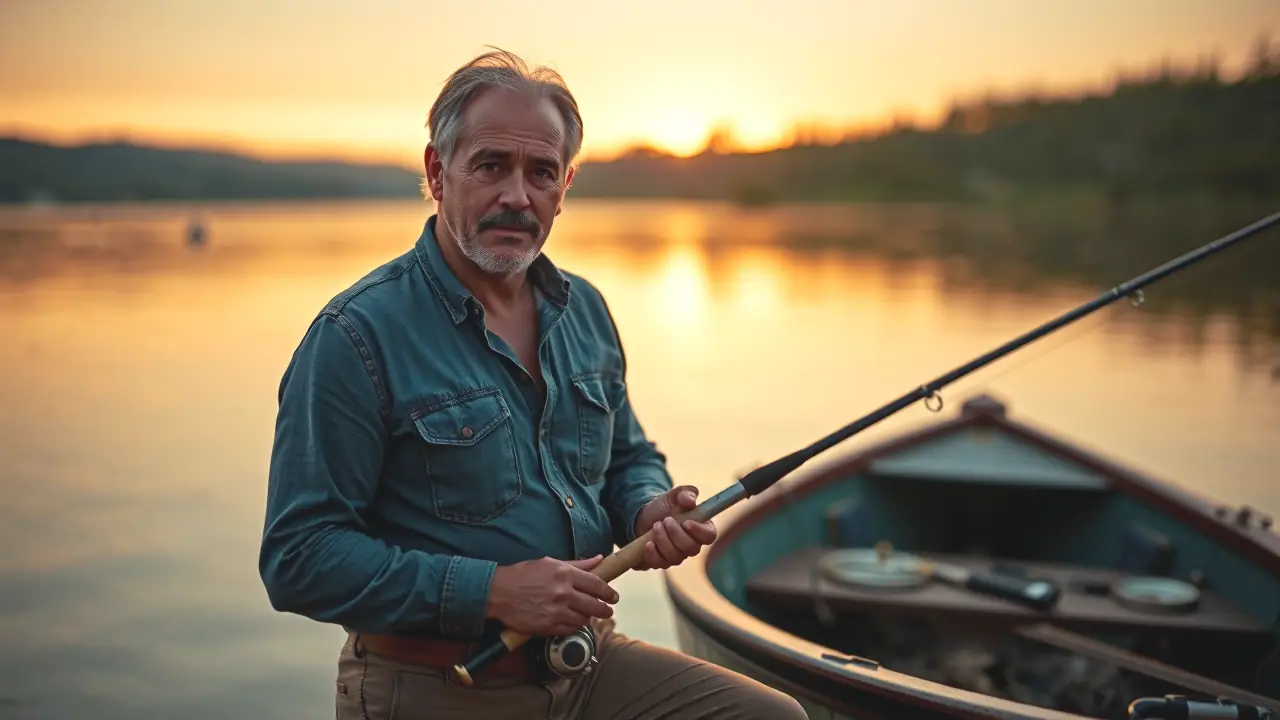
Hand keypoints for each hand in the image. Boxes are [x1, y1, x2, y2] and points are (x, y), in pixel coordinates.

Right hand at [486, 555, 618, 636]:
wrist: (499, 592)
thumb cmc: (523, 575)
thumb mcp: (550, 562)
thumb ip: (577, 563)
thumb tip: (598, 559)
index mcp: (565, 574)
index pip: (596, 584)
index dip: (608, 592)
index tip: (613, 596)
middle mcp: (563, 593)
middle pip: (594, 605)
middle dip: (605, 609)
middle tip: (608, 610)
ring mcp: (556, 611)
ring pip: (584, 619)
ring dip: (588, 618)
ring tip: (587, 615)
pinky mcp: (548, 626)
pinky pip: (570, 629)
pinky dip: (574, 626)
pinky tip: (572, 621)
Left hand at [633, 485, 717, 569]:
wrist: (645, 516)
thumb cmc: (665, 506)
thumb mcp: (674, 495)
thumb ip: (685, 493)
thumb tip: (690, 501)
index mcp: (701, 528)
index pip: (709, 535)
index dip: (699, 531)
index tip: (686, 522)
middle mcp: (692, 545)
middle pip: (691, 548)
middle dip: (676, 534)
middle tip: (665, 520)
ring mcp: (677, 556)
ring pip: (675, 557)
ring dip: (663, 540)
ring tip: (655, 526)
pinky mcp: (662, 562)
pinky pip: (660, 564)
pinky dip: (652, 554)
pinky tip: (648, 543)